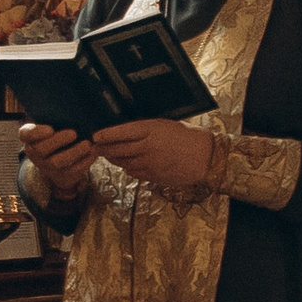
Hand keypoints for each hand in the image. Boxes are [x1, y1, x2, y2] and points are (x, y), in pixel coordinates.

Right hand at [19, 122, 97, 198]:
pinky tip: (94, 153)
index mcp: (30, 137)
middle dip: (58, 141)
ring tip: (88, 144)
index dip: (36, 132)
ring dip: (74, 152)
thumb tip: (73, 99)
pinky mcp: (61, 174)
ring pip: (57, 162)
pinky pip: (72, 171)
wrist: (61, 159)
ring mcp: (47, 165)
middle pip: (41, 149)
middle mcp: (34, 152)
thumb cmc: (58, 133)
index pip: (25, 134)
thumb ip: (56, 116)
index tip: (50, 128)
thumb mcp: (52, 123)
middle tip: (74, 133)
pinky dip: (84, 162)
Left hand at [92, 118, 214, 190]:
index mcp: (151, 130)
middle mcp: (148, 147)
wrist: (207, 157)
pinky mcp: (154, 176)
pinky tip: (128, 164)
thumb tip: (126, 132)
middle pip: (118, 149)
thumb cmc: (189, 137)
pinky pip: (134, 173)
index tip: (94, 136)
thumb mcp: (166, 125)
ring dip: (114, 159)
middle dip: (104, 148)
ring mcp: (150, 163)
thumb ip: (146, 129)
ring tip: (109, 155)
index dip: (105, 135)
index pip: (121, 132)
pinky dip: (128, 168)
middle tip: (95, 147)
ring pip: (124, 163)